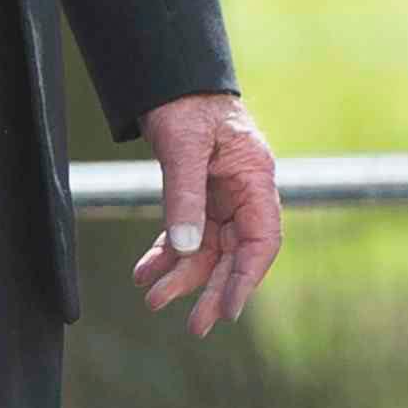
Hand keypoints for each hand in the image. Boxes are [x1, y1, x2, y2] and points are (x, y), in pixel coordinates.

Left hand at [132, 92, 281, 334]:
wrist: (170, 79)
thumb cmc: (186, 104)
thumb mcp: (184, 148)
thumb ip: (185, 196)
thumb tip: (186, 247)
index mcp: (255, 179)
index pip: (262, 240)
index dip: (248, 278)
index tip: (230, 310)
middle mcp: (243, 193)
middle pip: (234, 254)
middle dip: (213, 290)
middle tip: (196, 328)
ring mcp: (220, 197)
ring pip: (207, 250)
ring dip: (182, 275)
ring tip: (153, 299)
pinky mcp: (198, 197)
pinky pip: (186, 235)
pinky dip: (166, 255)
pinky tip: (145, 273)